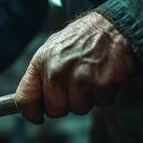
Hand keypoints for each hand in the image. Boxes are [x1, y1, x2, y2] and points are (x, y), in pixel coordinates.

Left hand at [15, 12, 137, 123]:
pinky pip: (101, 104)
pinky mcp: (102, 83)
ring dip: (88, 98)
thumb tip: (30, 103)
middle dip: (66, 104)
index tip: (38, 117)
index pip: (25, 98)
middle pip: (54, 110)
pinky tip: (106, 75)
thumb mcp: (54, 48)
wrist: (117, 24)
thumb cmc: (83, 39)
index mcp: (41, 61)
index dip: (30, 113)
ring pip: (79, 109)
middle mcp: (57, 70)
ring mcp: (80, 77)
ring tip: (92, 76)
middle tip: (76, 86)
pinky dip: (106, 95)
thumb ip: (41, 74)